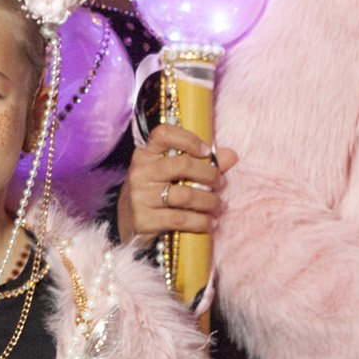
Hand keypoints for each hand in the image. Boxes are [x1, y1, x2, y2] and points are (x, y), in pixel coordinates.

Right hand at [116, 125, 238, 241]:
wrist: (127, 224)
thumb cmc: (155, 192)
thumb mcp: (171, 174)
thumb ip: (201, 163)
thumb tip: (231, 156)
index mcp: (146, 154)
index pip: (163, 134)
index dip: (188, 139)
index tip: (207, 151)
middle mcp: (140, 172)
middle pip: (181, 165)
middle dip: (209, 174)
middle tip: (220, 183)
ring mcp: (140, 196)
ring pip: (185, 195)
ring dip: (209, 201)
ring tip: (218, 206)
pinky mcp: (143, 219)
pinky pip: (180, 219)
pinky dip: (201, 222)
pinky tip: (209, 223)